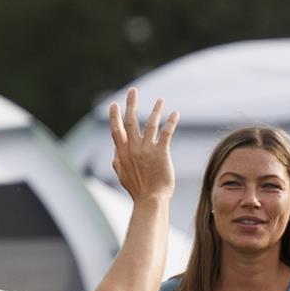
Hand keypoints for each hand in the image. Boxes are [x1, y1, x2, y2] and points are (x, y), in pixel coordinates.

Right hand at [101, 90, 180, 208]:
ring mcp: (146, 149)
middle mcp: (133, 148)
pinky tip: (175, 113)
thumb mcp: (122, 175)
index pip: (116, 130)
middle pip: (130, 121)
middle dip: (131, 104)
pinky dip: (170, 121)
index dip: (114, 116)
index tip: (114, 104)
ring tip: (160, 100)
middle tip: (133, 90)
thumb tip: (114, 151)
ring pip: (149, 124)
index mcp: (123, 153)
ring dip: (155, 110)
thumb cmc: (138, 190)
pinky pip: (166, 133)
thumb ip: (117, 161)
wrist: (150, 200)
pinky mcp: (161, 152)